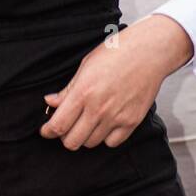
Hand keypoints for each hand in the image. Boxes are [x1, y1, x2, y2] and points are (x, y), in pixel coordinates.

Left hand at [40, 14, 192, 149]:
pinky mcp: (132, 122)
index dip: (48, 132)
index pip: (58, 125)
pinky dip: (105, 138)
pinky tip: (104, 125)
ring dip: (85, 136)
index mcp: (83, 92)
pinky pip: (112, 143)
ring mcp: (116, 117)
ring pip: (91, 143)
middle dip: (64, 137)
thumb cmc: (117, 53)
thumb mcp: (86, 66)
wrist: (149, 52)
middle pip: (72, 141)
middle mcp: (99, 108)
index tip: (46, 131)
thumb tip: (50, 102)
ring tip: (86, 123)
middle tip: (66, 127)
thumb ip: (68, 89)